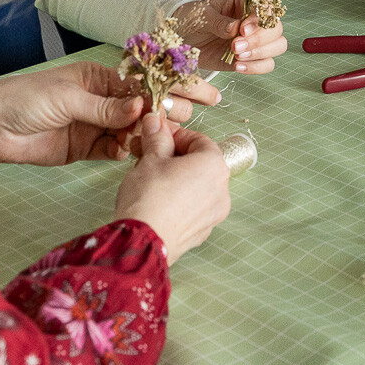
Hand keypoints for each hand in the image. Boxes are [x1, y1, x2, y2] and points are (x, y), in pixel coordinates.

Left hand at [0, 60, 215, 172]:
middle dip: (168, 111)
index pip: (145, 82)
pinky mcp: (88, 148)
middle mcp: (103, 100)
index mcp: (101, 77)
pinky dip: (128, 152)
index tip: (204, 93)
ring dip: (149, 134)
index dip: (174, 87)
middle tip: (186, 120)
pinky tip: (135, 153)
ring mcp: (97, 125)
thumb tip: (141, 106)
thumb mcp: (68, 98)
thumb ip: (105, 107)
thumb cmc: (25, 100)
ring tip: (162, 140)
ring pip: (134, 130)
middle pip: (145, 106)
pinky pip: (116, 150)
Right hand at [113, 113, 231, 264]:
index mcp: (214, 166)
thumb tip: (156, 122)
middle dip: (175, 157)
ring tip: (151, 179)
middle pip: (200, 164)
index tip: (158, 135)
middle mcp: (222, 190)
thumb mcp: (150, 159)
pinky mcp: (202, 232)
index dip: (176, 135)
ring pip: (197, 187)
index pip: (199, 140)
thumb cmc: (149, 198)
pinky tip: (157, 202)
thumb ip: (157, 138)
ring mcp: (214, 214)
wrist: (143, 242)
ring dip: (177, 179)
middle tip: (151, 156)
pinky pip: (193, 208)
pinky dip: (180, 201)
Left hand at [169, 0, 287, 74]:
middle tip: (235, 46)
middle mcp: (255, 19)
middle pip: (276, 27)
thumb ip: (218, 21)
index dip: (259, 18)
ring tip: (237, 56)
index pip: (265, 6)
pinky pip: (267, 64)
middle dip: (259, 39)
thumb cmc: (192, 19)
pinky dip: (257, 67)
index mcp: (245, 0)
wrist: (182, 38)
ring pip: (278, 45)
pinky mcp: (251, 57)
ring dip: (261, 53)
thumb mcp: (201, 16)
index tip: (243, 29)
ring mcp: (255, 39)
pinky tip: (238, 67)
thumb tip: (235, 28)